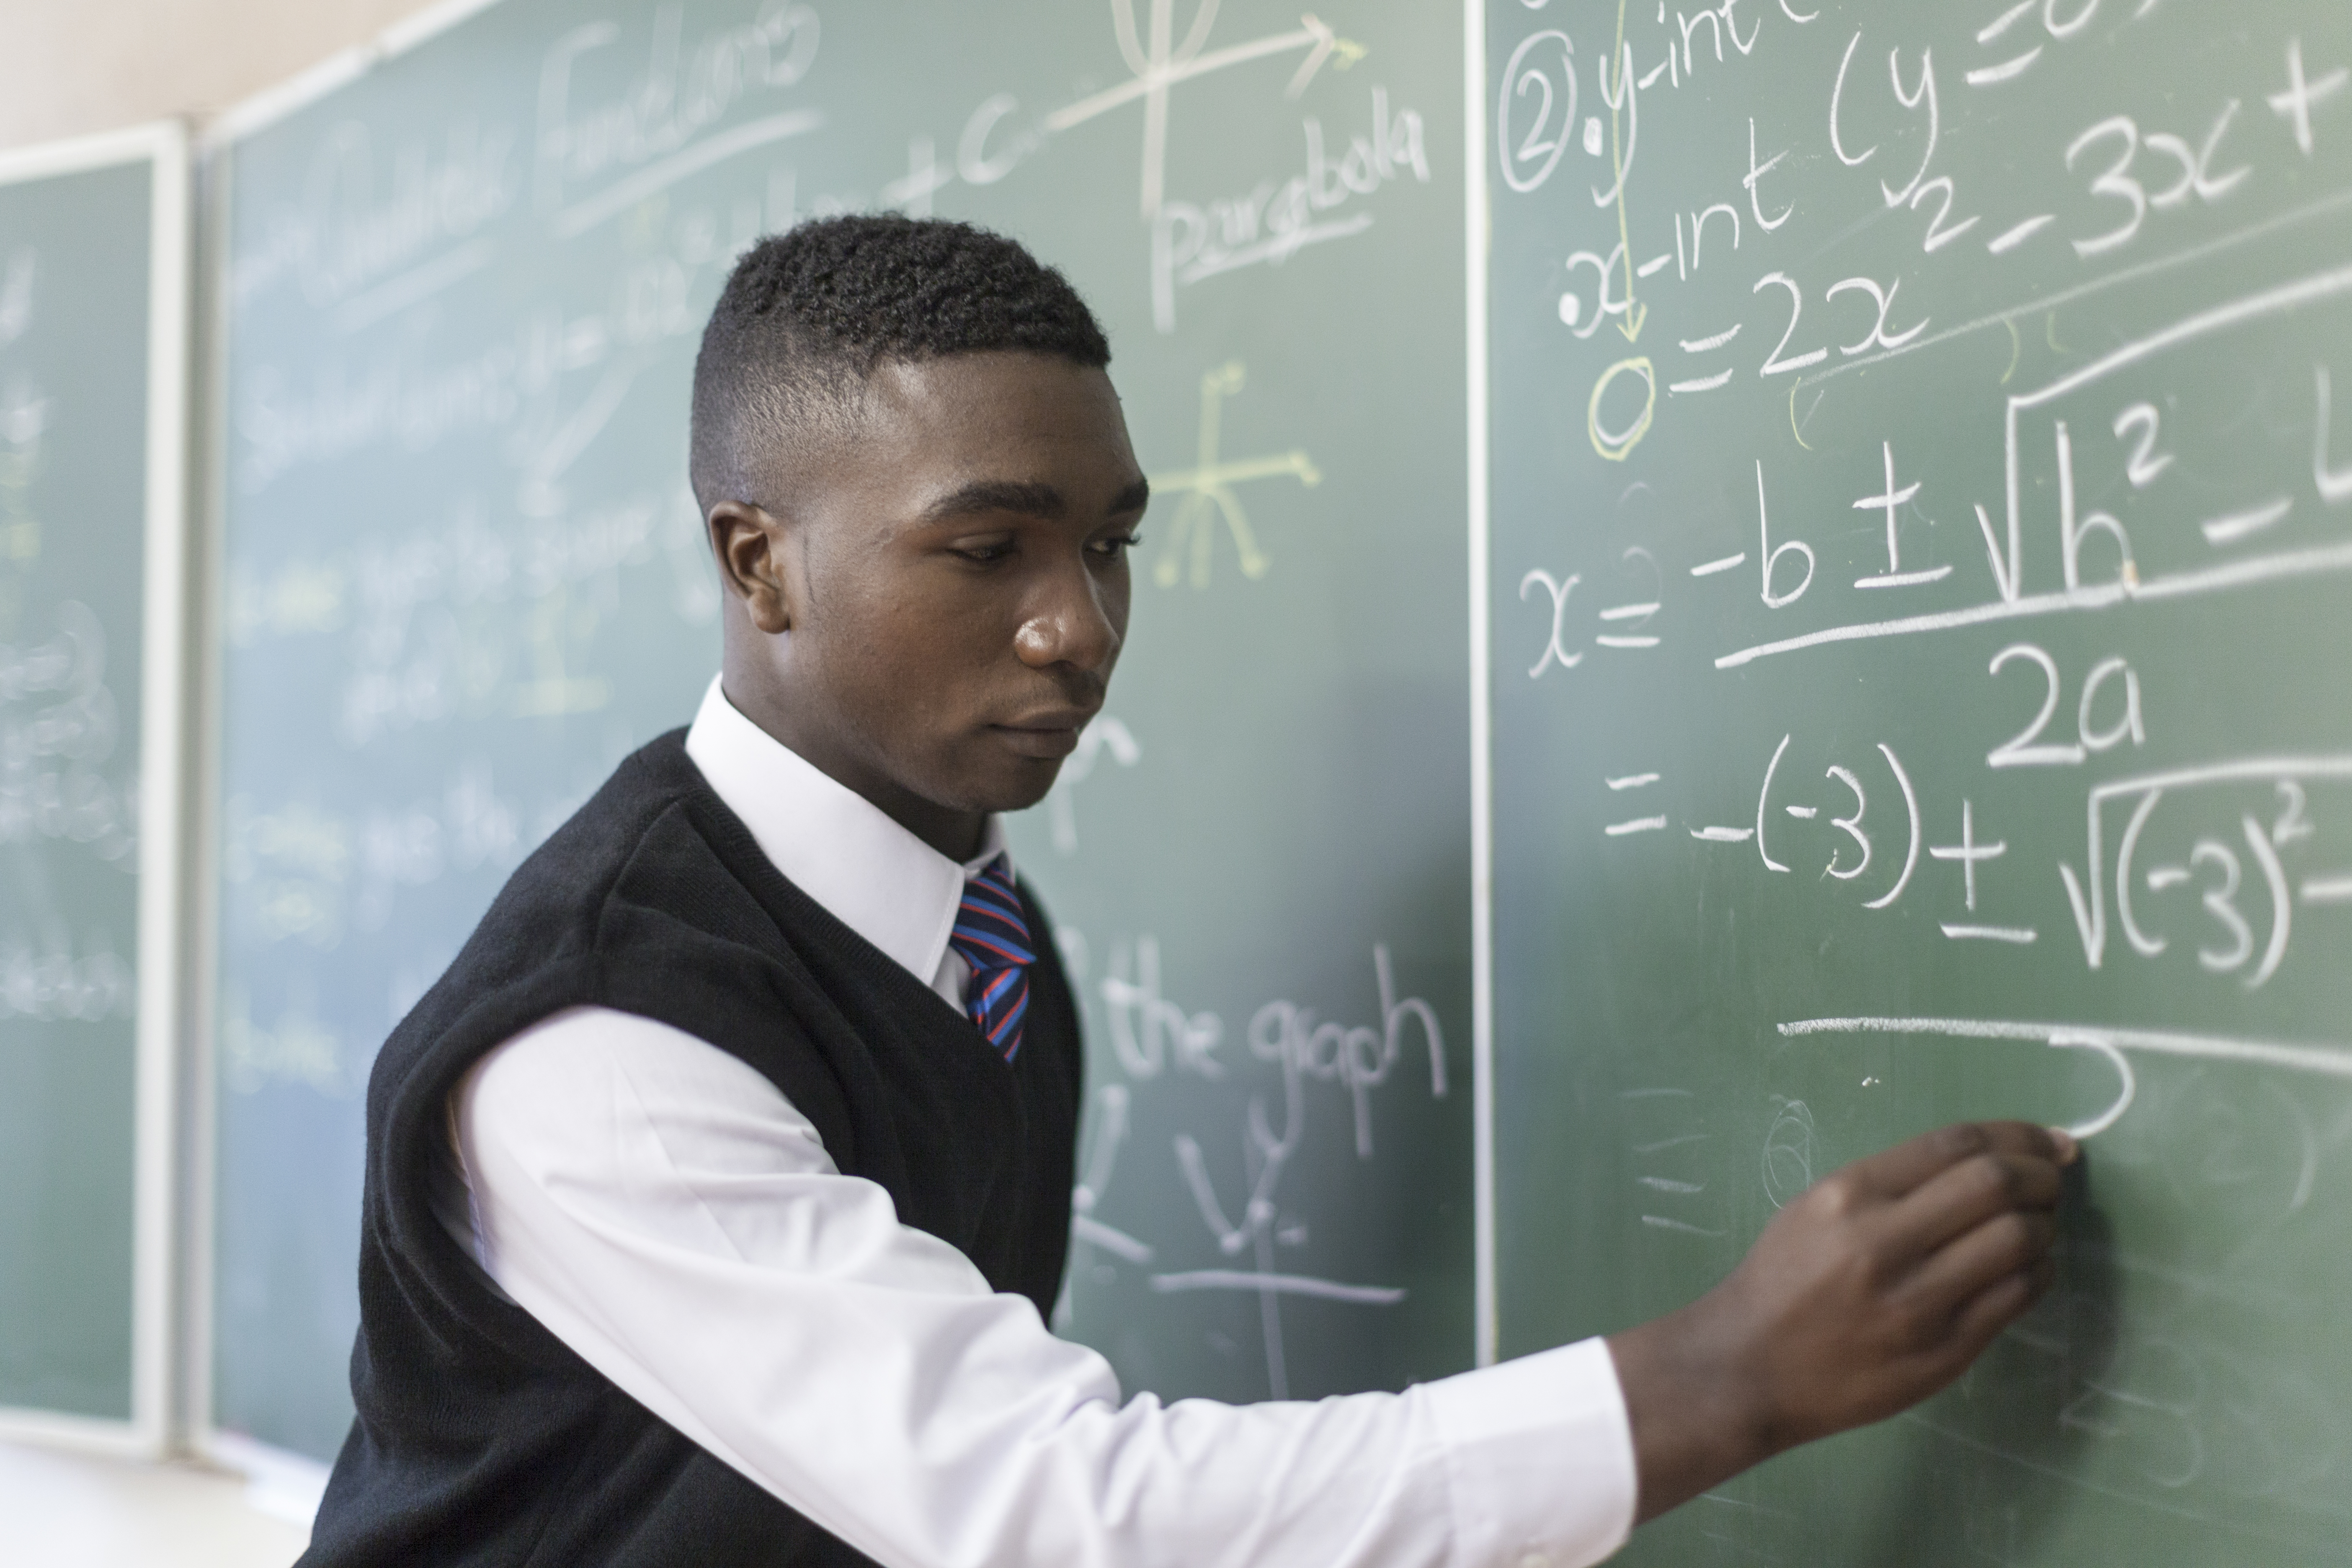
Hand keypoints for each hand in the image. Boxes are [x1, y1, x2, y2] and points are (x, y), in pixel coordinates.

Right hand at [1605, 1120, 2077, 1521]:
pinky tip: (2027, 1267)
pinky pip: (2017, 1297)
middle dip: (2042, 1174)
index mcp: (1848, 1194)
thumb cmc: (1783, 1278)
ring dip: (2044, 1223)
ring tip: (2037, 1224)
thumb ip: (1894, 1184)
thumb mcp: (1817, 1207)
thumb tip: (1987, 1160)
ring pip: (2019, 1240)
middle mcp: (1884, 1242)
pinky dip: (2037, 1271)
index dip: (2017, 1133)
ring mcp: (1918, 1302)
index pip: (1955, 1144)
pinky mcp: (1944, 1352)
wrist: (1749, 1366)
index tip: (2047, 1139)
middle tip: (2052, 1178)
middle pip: (1996, 1184)